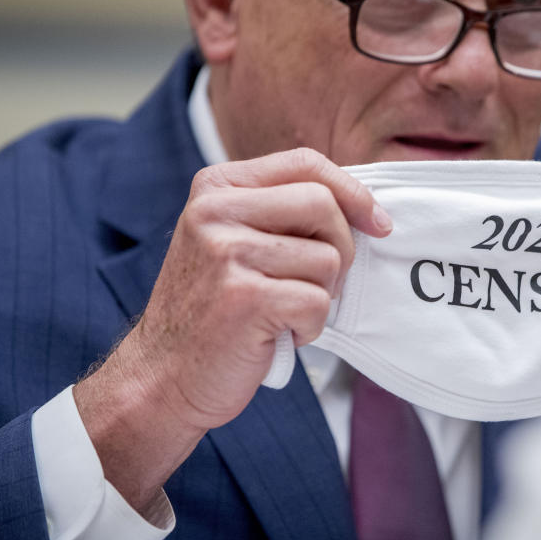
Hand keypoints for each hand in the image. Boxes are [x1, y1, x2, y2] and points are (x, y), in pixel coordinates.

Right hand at [73, 148, 391, 512]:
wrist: (162, 376)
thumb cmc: (213, 310)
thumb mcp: (233, 241)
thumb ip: (282, 213)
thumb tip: (363, 206)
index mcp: (217, 187)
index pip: (305, 163)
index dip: (353, 191)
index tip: (377, 222)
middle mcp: (216, 211)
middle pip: (323, 205)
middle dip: (342, 249)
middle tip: (320, 283)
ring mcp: (227, 252)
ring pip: (327, 258)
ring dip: (320, 296)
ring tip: (284, 312)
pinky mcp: (244, 297)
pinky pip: (317, 303)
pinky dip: (309, 327)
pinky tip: (278, 334)